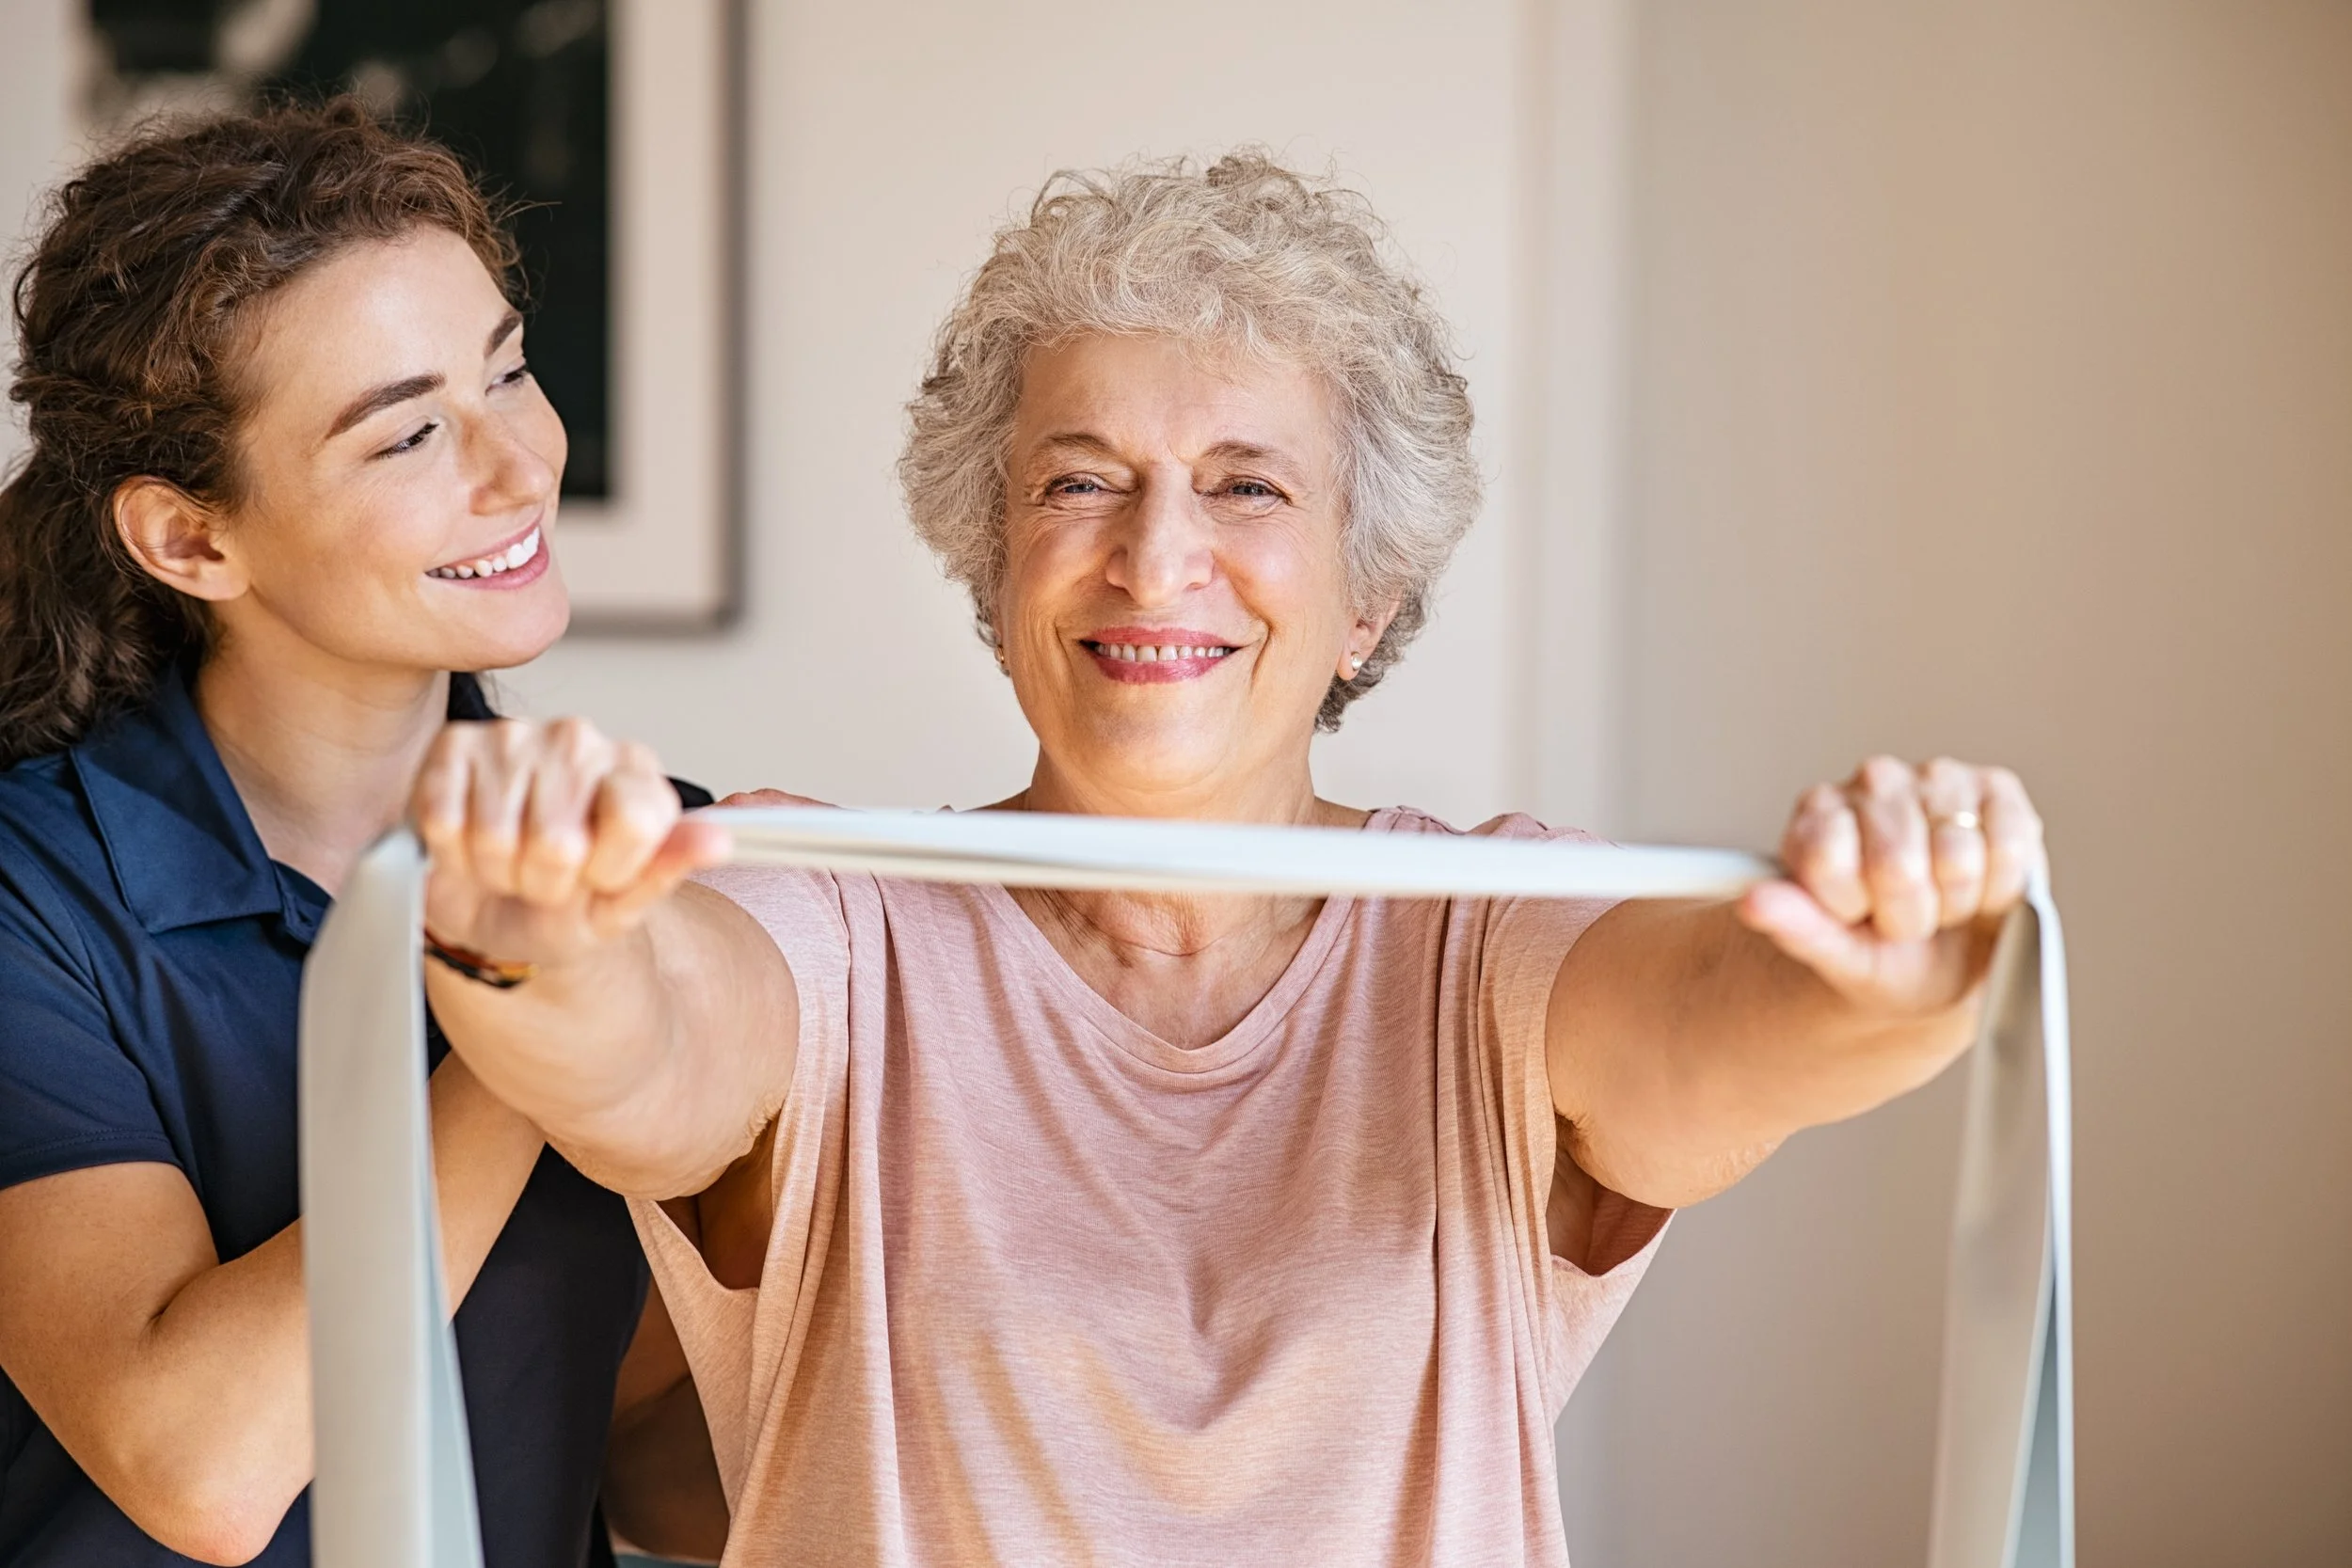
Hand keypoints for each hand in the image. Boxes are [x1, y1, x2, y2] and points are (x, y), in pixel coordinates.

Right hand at [411, 718, 731, 969]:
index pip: (637, 820)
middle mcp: (581, 741)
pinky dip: (454, 854)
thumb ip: (668, 869)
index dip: (609, 870)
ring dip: (498, 871)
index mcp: (637, 772)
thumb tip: (717, 841)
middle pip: (559, 841)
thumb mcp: (622, 905)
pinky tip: (469, 845)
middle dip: (546, 880)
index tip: (600, 878)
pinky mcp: (454, 745)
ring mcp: (516, 736)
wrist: (495, 912)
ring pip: (498, 837)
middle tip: (545, 876)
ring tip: (509, 863)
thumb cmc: (565, 905)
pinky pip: (446, 823)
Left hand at [1736, 756, 2044, 1016]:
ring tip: (1941, 902)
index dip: (1849, 909)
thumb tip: (1752, 903)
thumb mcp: (1835, 955)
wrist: (1943, 963)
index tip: (1853, 916)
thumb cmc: (1881, 955)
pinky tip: (1981, 887)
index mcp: (1817, 814)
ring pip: (1957, 859)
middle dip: (1908, 915)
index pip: (1829, 861)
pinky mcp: (1997, 789)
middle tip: (1903, 918)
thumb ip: (1795, 926)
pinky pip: (2008, 848)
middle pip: (1897, 866)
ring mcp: (1936, 778)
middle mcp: (1873, 781)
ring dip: (1955, 903)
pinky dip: (2000, 888)